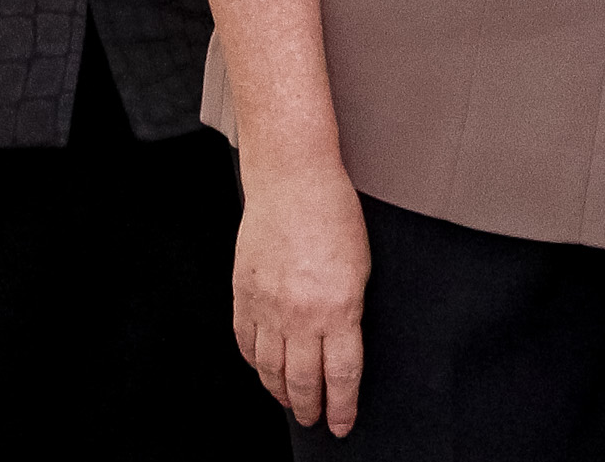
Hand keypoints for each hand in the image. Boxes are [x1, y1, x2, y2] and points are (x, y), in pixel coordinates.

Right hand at [232, 165, 368, 434]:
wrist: (292, 179)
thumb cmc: (334, 213)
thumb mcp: (360, 267)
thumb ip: (349, 311)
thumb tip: (340, 346)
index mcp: (338, 307)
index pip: (340, 375)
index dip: (341, 407)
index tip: (340, 425)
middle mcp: (300, 313)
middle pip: (303, 380)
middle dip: (309, 407)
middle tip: (313, 419)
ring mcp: (267, 305)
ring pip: (270, 369)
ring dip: (280, 391)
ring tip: (289, 400)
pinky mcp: (244, 293)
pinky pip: (246, 342)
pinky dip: (254, 362)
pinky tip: (263, 368)